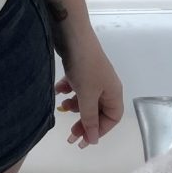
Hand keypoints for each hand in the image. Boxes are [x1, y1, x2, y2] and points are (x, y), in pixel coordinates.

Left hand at [53, 27, 123, 148]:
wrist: (72, 33)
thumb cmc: (84, 66)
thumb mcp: (87, 95)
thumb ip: (90, 118)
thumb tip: (94, 140)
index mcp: (114, 93)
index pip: (112, 119)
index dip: (99, 130)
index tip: (84, 139)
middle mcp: (106, 85)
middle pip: (97, 110)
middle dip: (84, 121)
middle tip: (70, 134)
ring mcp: (92, 75)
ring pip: (85, 98)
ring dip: (74, 105)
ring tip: (62, 108)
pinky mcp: (80, 67)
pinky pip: (75, 85)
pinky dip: (67, 89)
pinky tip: (57, 90)